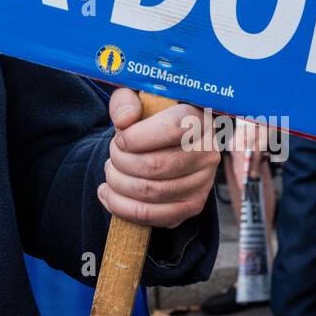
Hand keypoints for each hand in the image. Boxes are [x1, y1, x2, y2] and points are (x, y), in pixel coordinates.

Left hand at [98, 89, 219, 228]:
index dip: (135, 137)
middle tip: (112, 155)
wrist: (164, 143)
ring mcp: (203, 183)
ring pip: (152, 192)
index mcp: (198, 119)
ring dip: (119, 184)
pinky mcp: (193, 206)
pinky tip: (108, 194)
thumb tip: (124, 121)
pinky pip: (154, 216)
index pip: (171, 130)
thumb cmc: (148, 118)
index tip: (119, 138)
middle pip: (156, 166)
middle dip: (122, 162)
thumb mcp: (136, 99)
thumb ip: (126, 101)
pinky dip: (123, 208)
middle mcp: (207, 152)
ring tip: (110, 171)